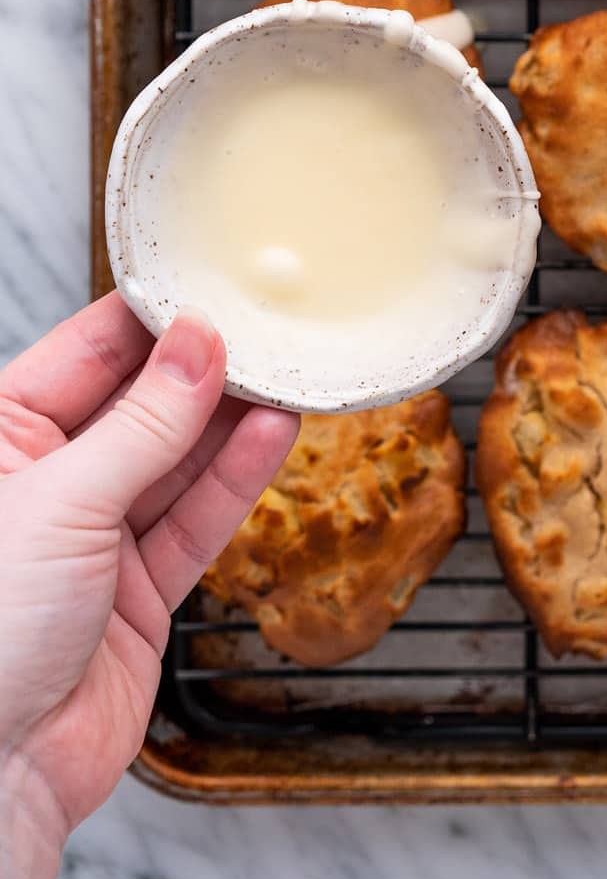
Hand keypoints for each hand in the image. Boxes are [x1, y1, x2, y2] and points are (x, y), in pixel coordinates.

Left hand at [0, 297, 297, 853]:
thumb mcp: (62, 504)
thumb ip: (143, 425)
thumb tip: (196, 347)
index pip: (86, 354)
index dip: (152, 320)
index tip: (214, 286)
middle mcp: (45, 483)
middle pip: (140, 404)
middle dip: (204, 368)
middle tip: (269, 327)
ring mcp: (93, 539)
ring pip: (177, 460)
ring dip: (232, 420)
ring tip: (289, 373)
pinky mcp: (138, 592)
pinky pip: (196, 519)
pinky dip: (237, 478)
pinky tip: (272, 433)